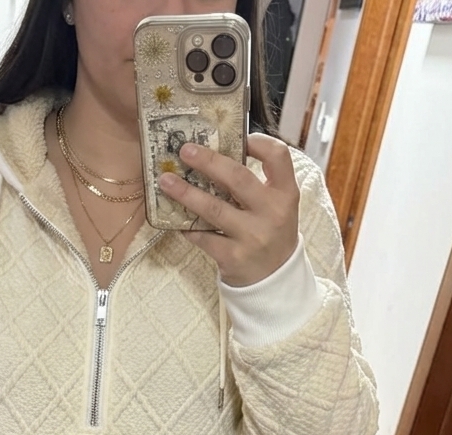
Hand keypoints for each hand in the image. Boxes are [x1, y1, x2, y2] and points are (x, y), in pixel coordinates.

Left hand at [158, 133, 299, 287]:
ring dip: (186, 193)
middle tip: (185, 150)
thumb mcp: (277, 207)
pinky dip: (187, 226)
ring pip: (214, 208)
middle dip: (209, 162)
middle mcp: (272, 213)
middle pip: (238, 179)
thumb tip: (218, 154)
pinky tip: (174, 218)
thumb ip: (257, 184)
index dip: (259, 141)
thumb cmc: (271, 234)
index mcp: (286, 194)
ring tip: (166, 181)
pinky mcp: (232, 257)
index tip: (238, 137)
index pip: (278, 156)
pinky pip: (203, 236)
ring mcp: (252, 236)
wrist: (274, 280)